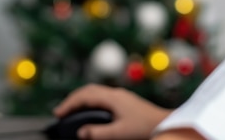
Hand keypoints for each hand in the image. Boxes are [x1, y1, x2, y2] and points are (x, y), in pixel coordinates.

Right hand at [53, 83, 172, 138]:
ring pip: (96, 92)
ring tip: (72, 111)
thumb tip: (81, 133)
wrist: (166, 124)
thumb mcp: (119, 133)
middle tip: (61, 111)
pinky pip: (102, 96)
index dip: (69, 104)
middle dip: (73, 99)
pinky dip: (91, 102)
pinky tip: (91, 112)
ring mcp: (121, 96)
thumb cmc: (145, 128)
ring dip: (82, 99)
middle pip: (88, 90)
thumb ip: (98, 133)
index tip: (58, 113)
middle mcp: (116, 93)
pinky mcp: (125, 101)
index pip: (85, 96)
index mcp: (112, 97)